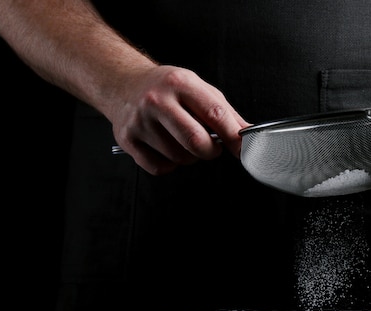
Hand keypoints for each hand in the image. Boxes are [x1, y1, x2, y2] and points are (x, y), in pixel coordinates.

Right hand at [110, 65, 249, 174]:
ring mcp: (140, 121)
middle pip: (196, 142)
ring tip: (182, 139)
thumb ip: (225, 112)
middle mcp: (157, 100)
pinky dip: (169, 164)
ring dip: (189, 157)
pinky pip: (160, 167)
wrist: (122, 83)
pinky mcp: (127, 139)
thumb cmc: (166, 88)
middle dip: (211, 151)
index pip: (214, 114)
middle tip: (211, 146)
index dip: (233, 136)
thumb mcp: (198, 88)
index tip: (243, 149)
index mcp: (180, 83)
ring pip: (180, 158)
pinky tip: (166, 147)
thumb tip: (247, 135)